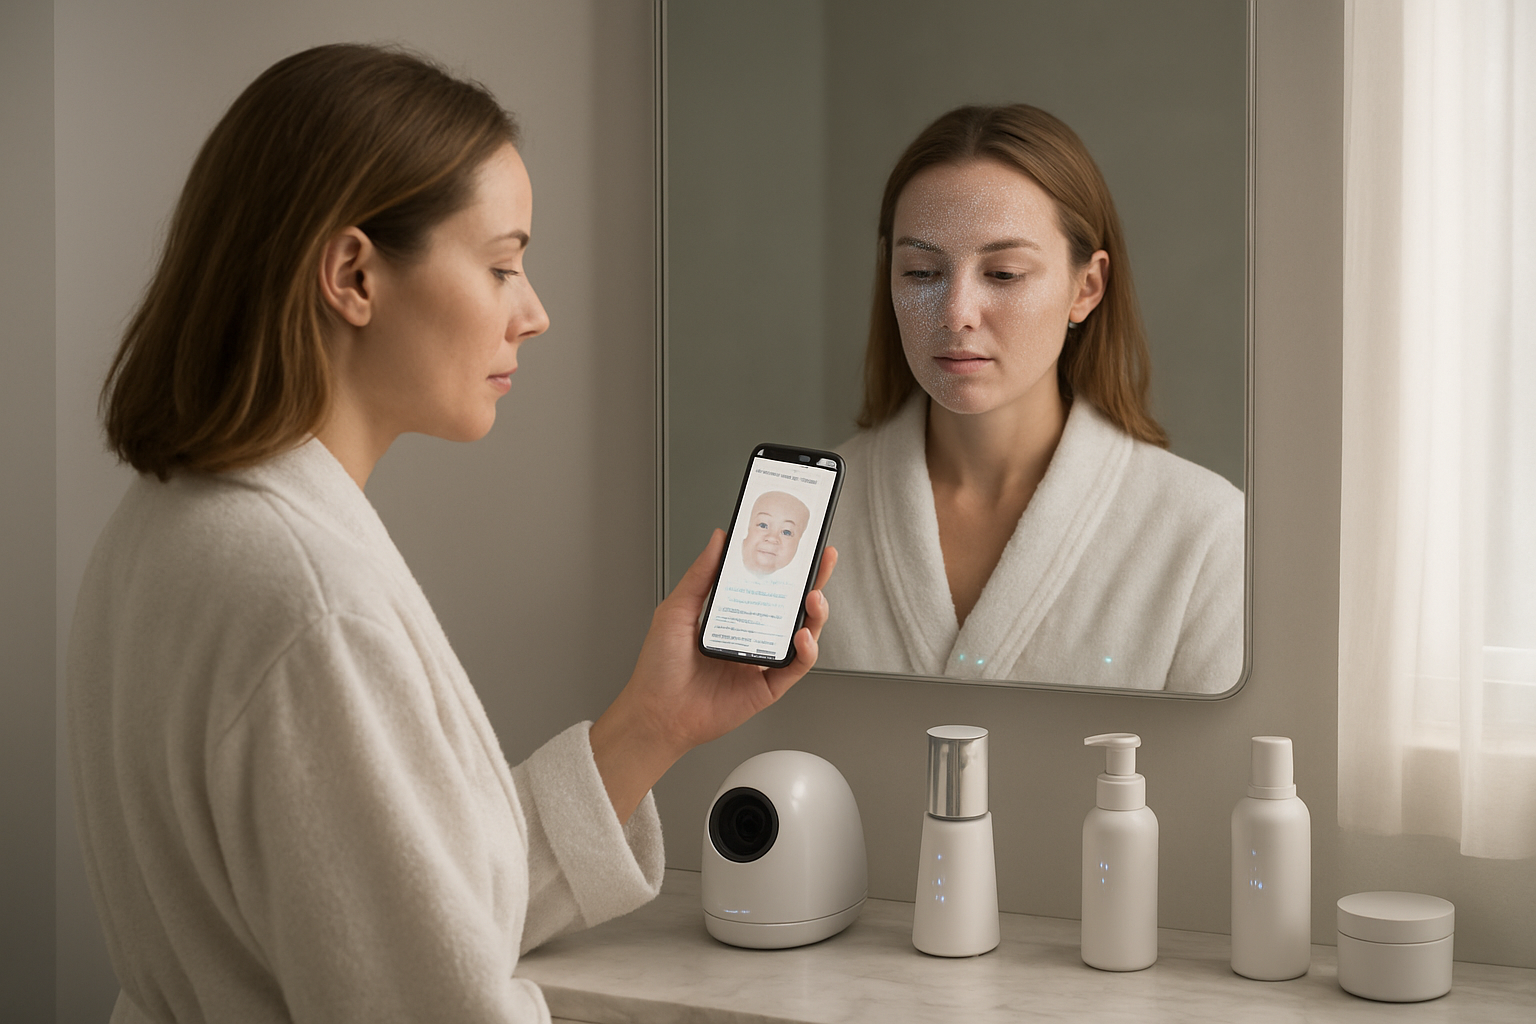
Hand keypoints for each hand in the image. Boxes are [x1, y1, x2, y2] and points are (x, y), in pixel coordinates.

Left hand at [589, 529, 836, 821]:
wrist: (655, 713)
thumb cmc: (659, 668)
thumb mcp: (676, 610)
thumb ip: (700, 575)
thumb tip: (718, 540)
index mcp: (732, 616)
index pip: (766, 585)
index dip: (785, 566)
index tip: (798, 543)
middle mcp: (751, 637)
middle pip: (792, 607)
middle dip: (813, 582)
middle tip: (822, 561)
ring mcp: (761, 662)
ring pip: (802, 635)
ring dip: (814, 615)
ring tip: (813, 599)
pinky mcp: (767, 688)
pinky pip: (795, 668)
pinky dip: (806, 652)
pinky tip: (802, 638)